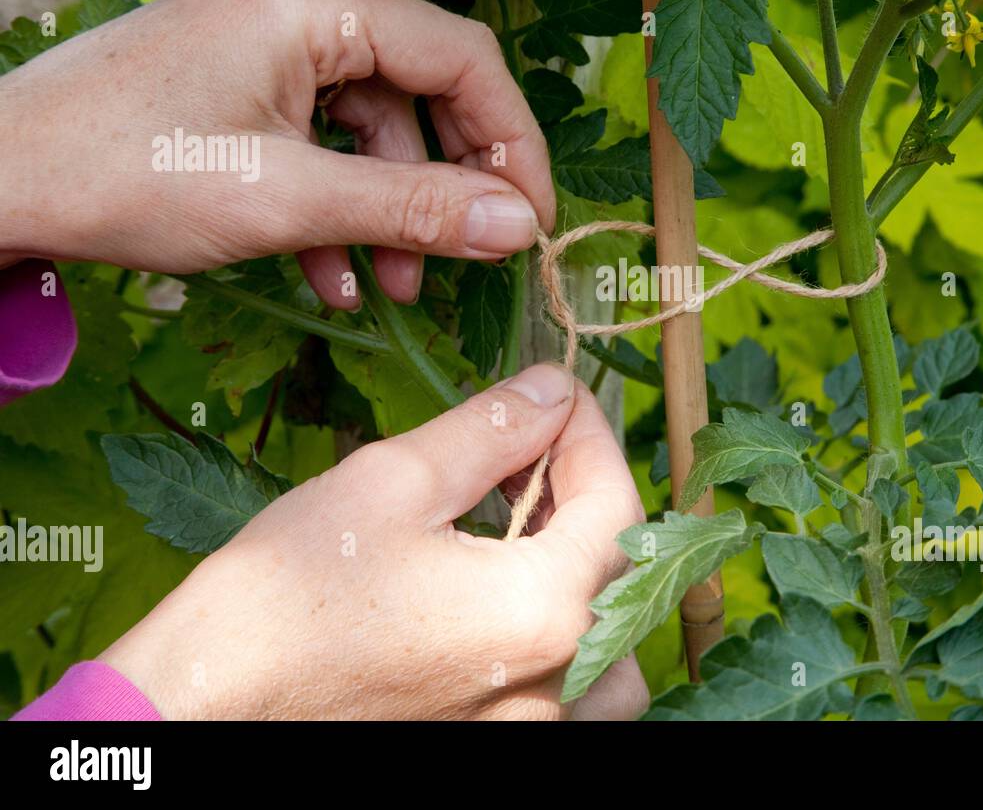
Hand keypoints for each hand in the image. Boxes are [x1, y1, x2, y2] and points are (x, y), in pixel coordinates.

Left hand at [0, 0, 552, 306]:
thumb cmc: (127, 176)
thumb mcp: (289, 200)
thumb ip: (415, 210)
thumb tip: (518, 227)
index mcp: (316, 2)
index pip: (461, 59)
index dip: (511, 144)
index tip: (529, 222)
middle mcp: (299, 1)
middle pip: (421, 89)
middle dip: (444, 185)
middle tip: (468, 257)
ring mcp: (267, 36)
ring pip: (372, 124)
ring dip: (389, 210)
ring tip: (391, 288)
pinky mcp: (242, 74)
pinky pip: (321, 134)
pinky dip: (337, 203)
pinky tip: (332, 274)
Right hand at [99, 363, 648, 719]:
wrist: (203, 712)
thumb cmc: (282, 598)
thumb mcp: (391, 482)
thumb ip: (491, 431)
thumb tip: (552, 389)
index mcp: (543, 612)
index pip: (617, 504)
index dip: (593, 435)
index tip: (559, 394)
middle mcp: (556, 686)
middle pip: (621, 573)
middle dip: (588, 495)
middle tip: (536, 448)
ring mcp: (528, 733)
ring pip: (610, 651)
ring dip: (588, 578)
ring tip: (528, 527)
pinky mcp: (492, 750)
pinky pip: (568, 696)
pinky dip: (561, 639)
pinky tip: (503, 595)